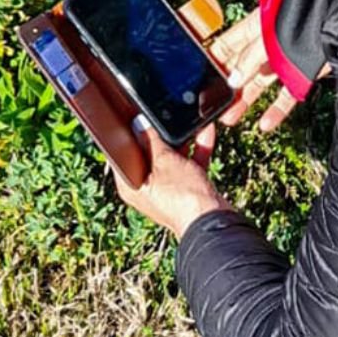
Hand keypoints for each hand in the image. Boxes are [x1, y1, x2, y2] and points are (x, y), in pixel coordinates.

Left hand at [113, 119, 230, 239]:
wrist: (213, 219)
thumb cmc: (182, 199)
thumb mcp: (164, 161)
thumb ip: (152, 140)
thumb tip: (140, 124)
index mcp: (131, 186)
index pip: (125, 155)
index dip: (130, 135)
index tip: (135, 118)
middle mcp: (147, 189)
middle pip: (151, 154)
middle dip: (160, 136)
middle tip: (163, 117)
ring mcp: (169, 188)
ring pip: (173, 157)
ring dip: (183, 140)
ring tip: (186, 120)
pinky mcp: (188, 188)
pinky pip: (190, 163)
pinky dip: (197, 149)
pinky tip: (204, 132)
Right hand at [210, 7, 329, 132]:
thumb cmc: (304, 16)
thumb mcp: (269, 37)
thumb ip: (250, 59)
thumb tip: (232, 81)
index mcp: (255, 27)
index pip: (226, 46)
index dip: (212, 61)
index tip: (200, 79)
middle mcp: (267, 43)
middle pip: (241, 69)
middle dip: (226, 87)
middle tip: (213, 106)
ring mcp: (285, 59)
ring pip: (260, 83)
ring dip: (245, 101)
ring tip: (230, 118)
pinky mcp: (303, 73)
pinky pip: (286, 95)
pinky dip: (276, 110)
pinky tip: (265, 124)